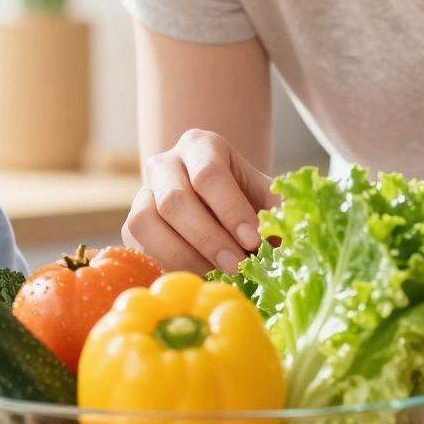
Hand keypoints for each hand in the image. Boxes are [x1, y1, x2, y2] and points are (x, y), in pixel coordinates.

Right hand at [124, 128, 278, 275]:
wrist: (217, 209)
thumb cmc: (246, 203)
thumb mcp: (266, 199)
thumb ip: (279, 212)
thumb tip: (291, 233)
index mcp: (201, 146)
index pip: (209, 175)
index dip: (231, 210)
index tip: (254, 241)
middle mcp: (165, 163)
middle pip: (175, 200)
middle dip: (209, 239)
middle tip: (237, 266)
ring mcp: (142, 192)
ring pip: (146, 222)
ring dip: (183, 254)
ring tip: (217, 274)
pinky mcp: (131, 224)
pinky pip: (140, 245)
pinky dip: (168, 264)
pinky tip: (197, 276)